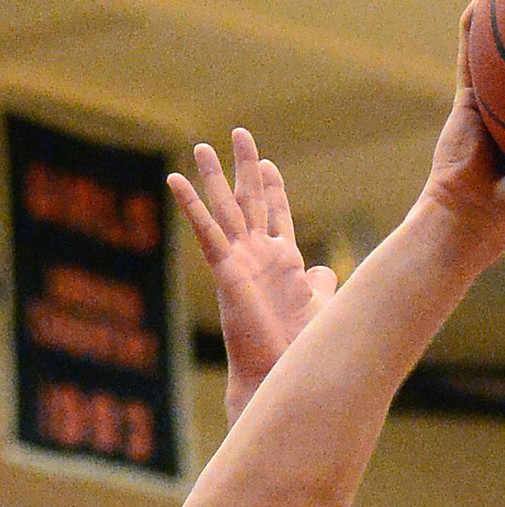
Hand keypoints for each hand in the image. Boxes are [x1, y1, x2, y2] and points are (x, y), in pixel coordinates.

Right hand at [168, 130, 337, 417]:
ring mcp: (240, 261)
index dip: (273, 188)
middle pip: (251, 201)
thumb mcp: (320, 306)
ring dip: (214, 177)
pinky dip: (191, 205)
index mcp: (282, 263)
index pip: (275, 214)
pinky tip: (175, 180)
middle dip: (246, 168)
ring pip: (225, 210)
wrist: (279, 372)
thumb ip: (322, 285)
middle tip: (240, 133)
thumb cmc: (298, 347)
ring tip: (201, 146)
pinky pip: (206, 232)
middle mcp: (258, 257)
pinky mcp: (225, 271)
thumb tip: (326, 271)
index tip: (268, 163)